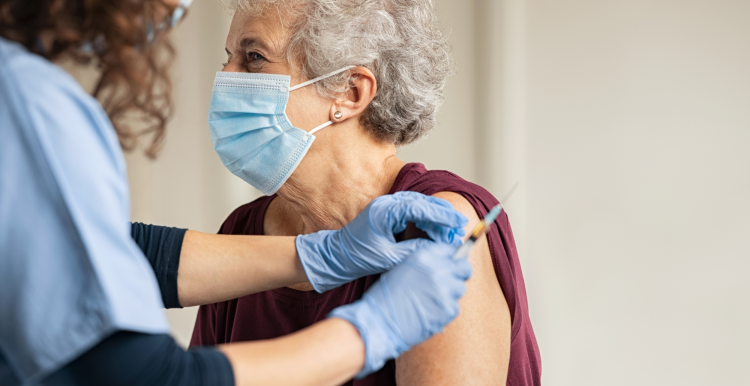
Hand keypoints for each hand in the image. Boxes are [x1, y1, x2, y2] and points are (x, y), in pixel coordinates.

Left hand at [296, 191, 466, 291]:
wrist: (336, 256)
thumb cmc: (358, 257)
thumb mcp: (389, 258)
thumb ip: (414, 251)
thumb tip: (438, 249)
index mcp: (384, 211)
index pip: (420, 208)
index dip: (442, 215)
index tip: (458, 223)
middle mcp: (386, 204)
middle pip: (422, 203)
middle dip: (442, 215)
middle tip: (459, 227)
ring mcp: (386, 206)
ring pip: (419, 206)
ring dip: (435, 217)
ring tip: (451, 231)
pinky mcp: (387, 213)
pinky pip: (411, 211)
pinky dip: (425, 219)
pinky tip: (435, 231)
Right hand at [328, 242, 472, 377]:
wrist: (379, 322)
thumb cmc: (385, 297)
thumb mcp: (402, 268)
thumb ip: (425, 264)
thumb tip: (444, 264)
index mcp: (424, 256)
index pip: (451, 250)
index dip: (451, 258)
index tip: (450, 265)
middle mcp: (438, 270)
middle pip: (464, 268)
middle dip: (459, 274)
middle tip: (449, 282)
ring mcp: (445, 290)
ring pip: (460, 289)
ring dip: (450, 294)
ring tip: (431, 301)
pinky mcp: (448, 309)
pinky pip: (455, 307)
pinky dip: (445, 311)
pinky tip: (429, 313)